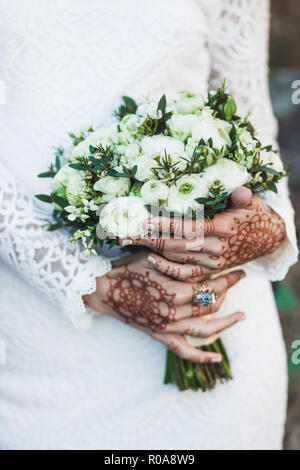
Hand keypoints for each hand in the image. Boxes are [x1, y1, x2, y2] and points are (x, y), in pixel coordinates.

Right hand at [84, 253, 244, 362]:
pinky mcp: (161, 335)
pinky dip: (202, 356)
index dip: (228, 277)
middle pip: (212, 304)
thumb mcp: (156, 257)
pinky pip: (184, 350)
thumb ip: (181, 261)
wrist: (104, 289)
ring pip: (206, 328)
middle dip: (228, 291)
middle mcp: (176, 311)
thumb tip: (206, 259)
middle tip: (238, 280)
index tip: (239, 270)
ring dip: (227, 322)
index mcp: (177, 290)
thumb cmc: (129, 268)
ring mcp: (169, 326)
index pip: (211, 285)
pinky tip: (217, 358)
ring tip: (242, 316)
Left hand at [119, 187, 285, 279]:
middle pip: (177, 246)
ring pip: (177, 259)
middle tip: (124, 234)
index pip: (190, 228)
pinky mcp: (210, 269)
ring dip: (152, 251)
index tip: (144, 221)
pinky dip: (167, 267)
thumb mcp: (252, 203)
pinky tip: (151, 258)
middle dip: (149, 240)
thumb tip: (240, 190)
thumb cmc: (255, 216)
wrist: (268, 240)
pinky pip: (185, 272)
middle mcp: (216, 248)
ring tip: (130, 243)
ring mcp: (212, 262)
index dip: (167, 225)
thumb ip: (240, 196)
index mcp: (224, 228)